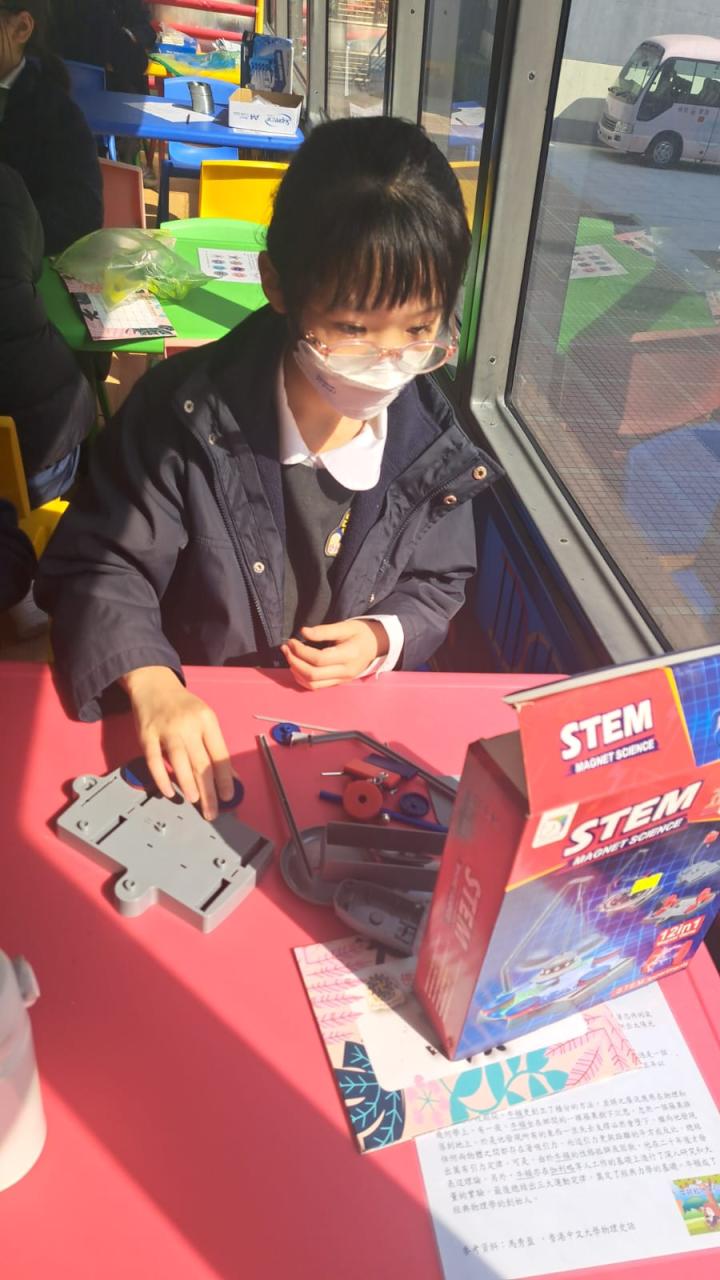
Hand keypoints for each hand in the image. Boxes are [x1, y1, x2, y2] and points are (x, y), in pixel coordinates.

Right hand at [121, 666, 234, 819]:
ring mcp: (166, 729)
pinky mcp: (146, 735)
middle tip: (212, 812)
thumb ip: (215, 748)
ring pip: (180, 761)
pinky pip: (154, 760)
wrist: (154, 684)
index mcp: (207, 721)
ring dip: (188, 784)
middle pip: (201, 762)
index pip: (220, 754)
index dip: (225, 778)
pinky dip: (162, 778)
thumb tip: (231, 777)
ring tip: (195, 800)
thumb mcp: (205, 720)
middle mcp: (189, 724)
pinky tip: (169, 791)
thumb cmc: (183, 706)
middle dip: (209, 791)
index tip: (229, 797)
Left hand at [282, 620, 387, 689]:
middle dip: (295, 662)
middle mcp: (345, 672)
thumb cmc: (361, 633)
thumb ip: (324, 630)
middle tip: (286, 648)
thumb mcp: (345, 626)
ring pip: (312, 684)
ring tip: (289, 656)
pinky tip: (297, 666)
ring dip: (296, 671)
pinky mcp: (337, 683)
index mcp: (349, 656)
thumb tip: (303, 632)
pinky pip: (316, 686)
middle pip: (313, 675)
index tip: (292, 641)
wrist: (376, 645)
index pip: (319, 659)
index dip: (301, 651)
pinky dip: (302, 678)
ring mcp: (341, 680)